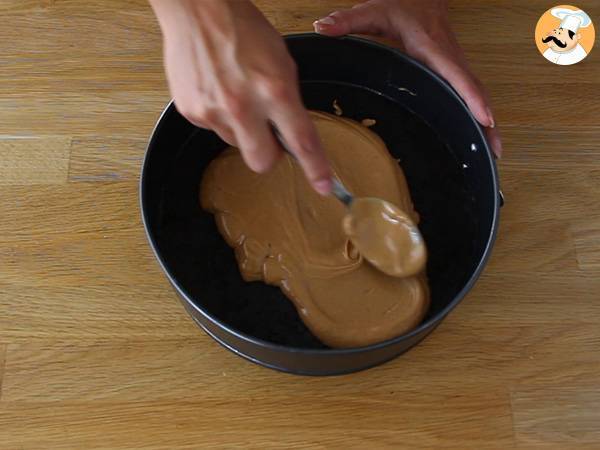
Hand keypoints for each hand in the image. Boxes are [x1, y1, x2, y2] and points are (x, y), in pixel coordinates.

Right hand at [150, 0, 331, 193]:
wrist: (198, 10)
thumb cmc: (243, 30)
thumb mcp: (281, 62)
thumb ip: (287, 101)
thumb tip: (290, 133)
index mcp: (274, 90)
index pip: (302, 141)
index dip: (315, 168)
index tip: (323, 187)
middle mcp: (243, 106)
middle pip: (262, 161)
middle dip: (268, 155)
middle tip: (268, 134)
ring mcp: (214, 110)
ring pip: (236, 144)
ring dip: (241, 129)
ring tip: (236, 94)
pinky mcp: (192, 111)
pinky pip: (214, 129)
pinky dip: (220, 116)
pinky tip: (218, 90)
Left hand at [314, 0, 501, 157]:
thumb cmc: (402, 4)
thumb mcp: (374, 10)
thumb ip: (348, 20)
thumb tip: (323, 28)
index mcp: (430, 46)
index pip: (454, 74)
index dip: (470, 96)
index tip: (484, 118)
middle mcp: (448, 56)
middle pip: (474, 89)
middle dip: (486, 120)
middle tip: (492, 150)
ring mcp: (455, 63)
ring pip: (476, 92)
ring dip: (486, 122)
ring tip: (493, 152)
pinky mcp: (454, 69)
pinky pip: (470, 92)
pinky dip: (478, 113)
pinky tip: (480, 134)